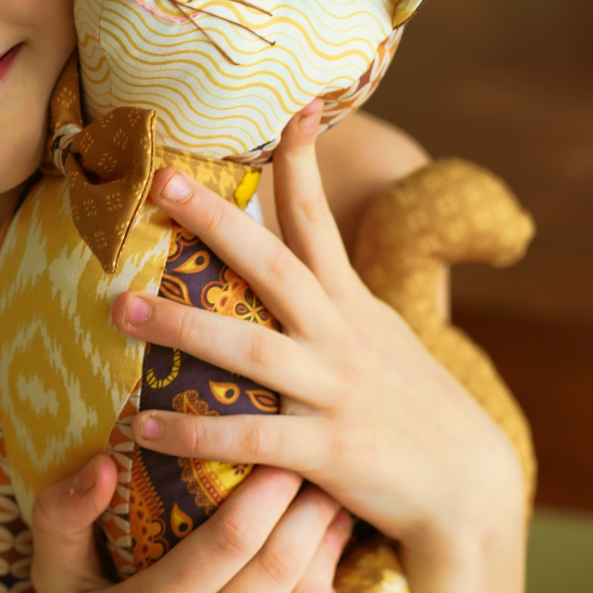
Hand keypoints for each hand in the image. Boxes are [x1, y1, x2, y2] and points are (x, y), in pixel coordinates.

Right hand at [31, 453, 349, 592]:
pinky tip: (325, 570)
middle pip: (277, 569)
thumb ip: (62, 515)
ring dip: (326, 552)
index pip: (228, 540)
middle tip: (318, 473)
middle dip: (307, 511)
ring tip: (330, 511)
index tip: (281, 456)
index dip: (266, 492)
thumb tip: (104, 463)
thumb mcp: (58, 579)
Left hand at [111, 103, 526, 592]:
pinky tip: (144, 427)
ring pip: (249, 349)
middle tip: (160, 181)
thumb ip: (334, 296)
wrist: (470, 485)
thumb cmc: (411, 404)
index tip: (292, 106)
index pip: (319, 219)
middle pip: (273, 265)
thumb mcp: (379, 334)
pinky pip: (250, 439)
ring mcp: (334, 390)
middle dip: (217, 221)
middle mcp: (339, 335)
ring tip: (122, 308)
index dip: (303, 162)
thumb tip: (290, 255)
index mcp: (349, 302)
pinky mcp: (329, 450)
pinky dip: (195, 431)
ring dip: (181, 328)